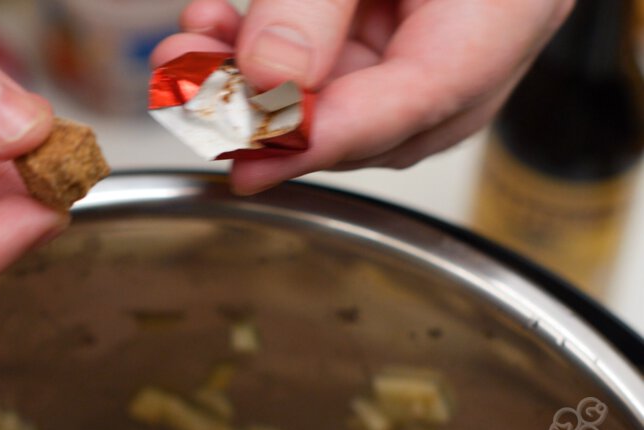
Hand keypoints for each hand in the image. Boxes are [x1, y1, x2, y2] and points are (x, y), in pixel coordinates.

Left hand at [153, 0, 574, 193]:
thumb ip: (317, 0)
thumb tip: (268, 81)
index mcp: (505, 14)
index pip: (425, 96)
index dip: (332, 132)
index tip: (252, 154)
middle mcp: (476, 47)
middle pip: (378, 122)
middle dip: (273, 120)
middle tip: (196, 104)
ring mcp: (433, 47)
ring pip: (339, 104)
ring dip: (251, 89)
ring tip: (186, 57)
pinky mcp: (390, 38)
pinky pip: (328, 71)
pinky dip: (264, 60)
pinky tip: (214, 30)